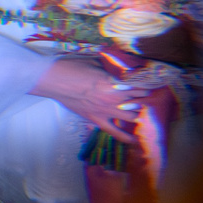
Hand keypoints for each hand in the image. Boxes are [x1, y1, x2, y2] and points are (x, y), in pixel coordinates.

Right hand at [30, 56, 164, 144]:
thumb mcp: (95, 61)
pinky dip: (125, 137)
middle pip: (137, 101)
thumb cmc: (73, 66)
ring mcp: (106, 112)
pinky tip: (133, 140)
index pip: (137, 86)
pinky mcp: (97, 120)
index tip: (148, 83)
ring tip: (135, 109)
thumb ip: (109, 68)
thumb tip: (117, 68)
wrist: (54, 80)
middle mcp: (114, 99)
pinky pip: (114, 132)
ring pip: (131, 117)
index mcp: (114, 83)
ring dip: (136, 112)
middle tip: (140, 94)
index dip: (144, 84)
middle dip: (141, 98)